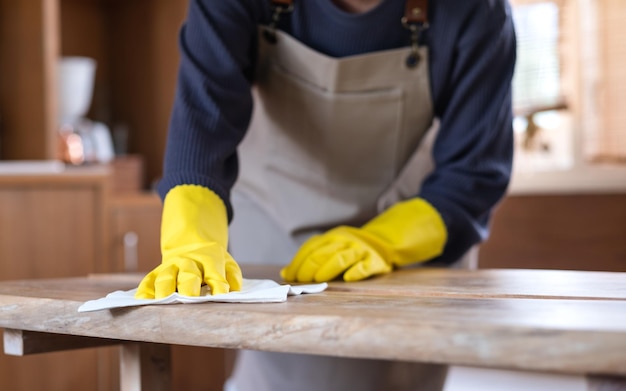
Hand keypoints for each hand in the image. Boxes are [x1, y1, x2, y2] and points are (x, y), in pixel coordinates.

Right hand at [135, 185, 241, 298]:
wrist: (190, 245)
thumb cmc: (212, 261)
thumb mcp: (227, 263)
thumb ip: (233, 276)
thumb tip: (233, 291)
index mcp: (209, 260)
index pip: (214, 274)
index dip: (218, 285)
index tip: (220, 296)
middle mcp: (188, 263)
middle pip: (188, 275)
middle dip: (188, 288)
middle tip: (189, 301)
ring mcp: (170, 267)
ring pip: (165, 278)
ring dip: (164, 291)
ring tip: (164, 304)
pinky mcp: (155, 273)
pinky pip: (147, 282)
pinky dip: (144, 292)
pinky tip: (143, 302)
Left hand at [281, 197, 446, 282]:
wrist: (385, 243)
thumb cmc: (351, 249)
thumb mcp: (331, 247)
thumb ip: (310, 258)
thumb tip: (285, 273)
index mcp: (333, 236)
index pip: (312, 247)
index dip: (299, 261)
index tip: (289, 275)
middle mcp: (346, 241)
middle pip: (323, 252)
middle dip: (309, 266)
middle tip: (300, 280)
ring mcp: (361, 251)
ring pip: (342, 258)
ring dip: (328, 268)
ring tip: (317, 279)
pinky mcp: (376, 262)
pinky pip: (365, 267)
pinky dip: (357, 272)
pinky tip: (348, 278)